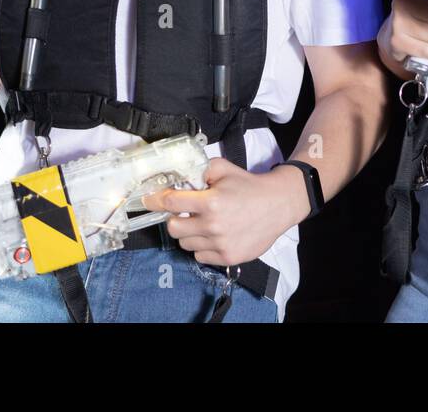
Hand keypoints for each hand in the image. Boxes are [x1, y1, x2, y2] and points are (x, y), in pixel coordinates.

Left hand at [141, 158, 307, 266]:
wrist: (278, 205)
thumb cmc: (249, 186)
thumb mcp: (224, 168)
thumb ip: (200, 169)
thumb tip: (179, 175)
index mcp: (210, 201)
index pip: (171, 203)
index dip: (156, 200)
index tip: (149, 200)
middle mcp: (212, 226)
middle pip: (173, 228)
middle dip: (175, 219)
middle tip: (185, 213)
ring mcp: (220, 244)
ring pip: (185, 244)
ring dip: (189, 234)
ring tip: (203, 224)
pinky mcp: (227, 257)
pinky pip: (200, 256)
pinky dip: (202, 246)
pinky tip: (213, 236)